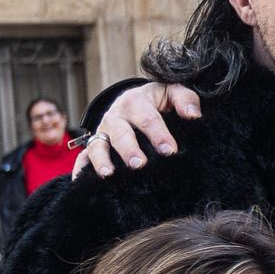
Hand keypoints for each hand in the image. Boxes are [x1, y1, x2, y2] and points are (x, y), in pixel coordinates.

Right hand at [73, 82, 200, 177]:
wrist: (132, 101)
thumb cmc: (157, 100)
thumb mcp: (171, 92)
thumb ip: (185, 99)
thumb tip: (194, 114)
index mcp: (135, 102)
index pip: (148, 119)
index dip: (158, 134)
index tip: (169, 150)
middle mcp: (115, 117)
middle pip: (120, 133)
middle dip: (129, 149)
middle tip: (139, 164)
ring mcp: (102, 132)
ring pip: (97, 145)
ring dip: (102, 160)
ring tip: (109, 174)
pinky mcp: (93, 145)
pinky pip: (83, 157)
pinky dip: (80, 168)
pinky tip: (81, 181)